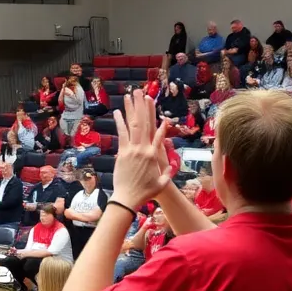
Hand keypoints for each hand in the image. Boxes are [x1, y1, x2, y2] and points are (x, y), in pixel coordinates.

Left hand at [110, 93, 169, 208]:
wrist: (128, 197)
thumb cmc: (146, 192)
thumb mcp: (162, 183)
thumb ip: (168, 172)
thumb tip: (173, 165)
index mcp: (154, 155)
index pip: (160, 136)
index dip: (162, 125)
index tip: (164, 116)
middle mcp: (143, 149)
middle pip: (145, 124)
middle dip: (143, 107)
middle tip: (142, 93)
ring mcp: (131, 149)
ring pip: (133, 125)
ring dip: (132, 109)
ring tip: (130, 95)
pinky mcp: (122, 152)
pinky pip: (122, 134)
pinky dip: (120, 122)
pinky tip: (118, 111)